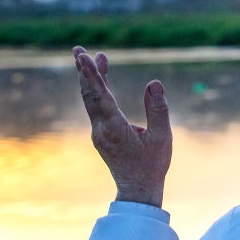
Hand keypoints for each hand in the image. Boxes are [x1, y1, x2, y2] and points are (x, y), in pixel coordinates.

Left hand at [72, 45, 171, 206]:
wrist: (138, 190)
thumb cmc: (152, 164)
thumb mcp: (162, 137)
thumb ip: (158, 109)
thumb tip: (154, 83)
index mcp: (114, 127)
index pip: (100, 95)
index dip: (91, 74)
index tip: (83, 57)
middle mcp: (101, 129)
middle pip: (88, 94)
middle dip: (83, 71)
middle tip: (78, 50)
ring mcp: (98, 132)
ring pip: (90, 100)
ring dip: (89, 78)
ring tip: (93, 57)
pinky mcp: (101, 135)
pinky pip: (95, 107)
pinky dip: (96, 90)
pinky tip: (102, 80)